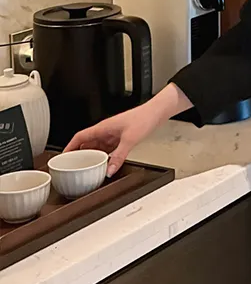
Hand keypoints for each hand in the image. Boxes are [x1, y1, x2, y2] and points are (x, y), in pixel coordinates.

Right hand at [64, 83, 192, 176]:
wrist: (156, 113)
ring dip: (91, 156)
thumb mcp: (130, 139)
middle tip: (72, 167)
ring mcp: (113, 135)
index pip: (79, 137)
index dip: (68, 147)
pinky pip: (107, 149)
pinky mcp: (120, 138)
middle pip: (86, 144)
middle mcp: (105, 131)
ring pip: (96, 147)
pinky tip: (104, 164)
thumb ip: (119, 156)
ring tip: (86, 168)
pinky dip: (103, 157)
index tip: (62, 157)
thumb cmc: (143, 118)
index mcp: (102, 128)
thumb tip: (109, 170)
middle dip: (78, 155)